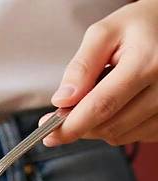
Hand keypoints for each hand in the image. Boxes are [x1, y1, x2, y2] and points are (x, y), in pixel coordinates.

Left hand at [40, 0, 157, 146]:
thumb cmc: (140, 27)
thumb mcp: (104, 33)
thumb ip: (81, 67)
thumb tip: (62, 101)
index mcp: (147, 63)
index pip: (101, 106)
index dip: (71, 126)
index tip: (49, 134)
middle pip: (108, 126)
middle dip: (79, 125)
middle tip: (65, 112)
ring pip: (119, 136)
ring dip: (97, 127)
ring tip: (99, 98)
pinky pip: (132, 136)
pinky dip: (116, 127)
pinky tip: (117, 106)